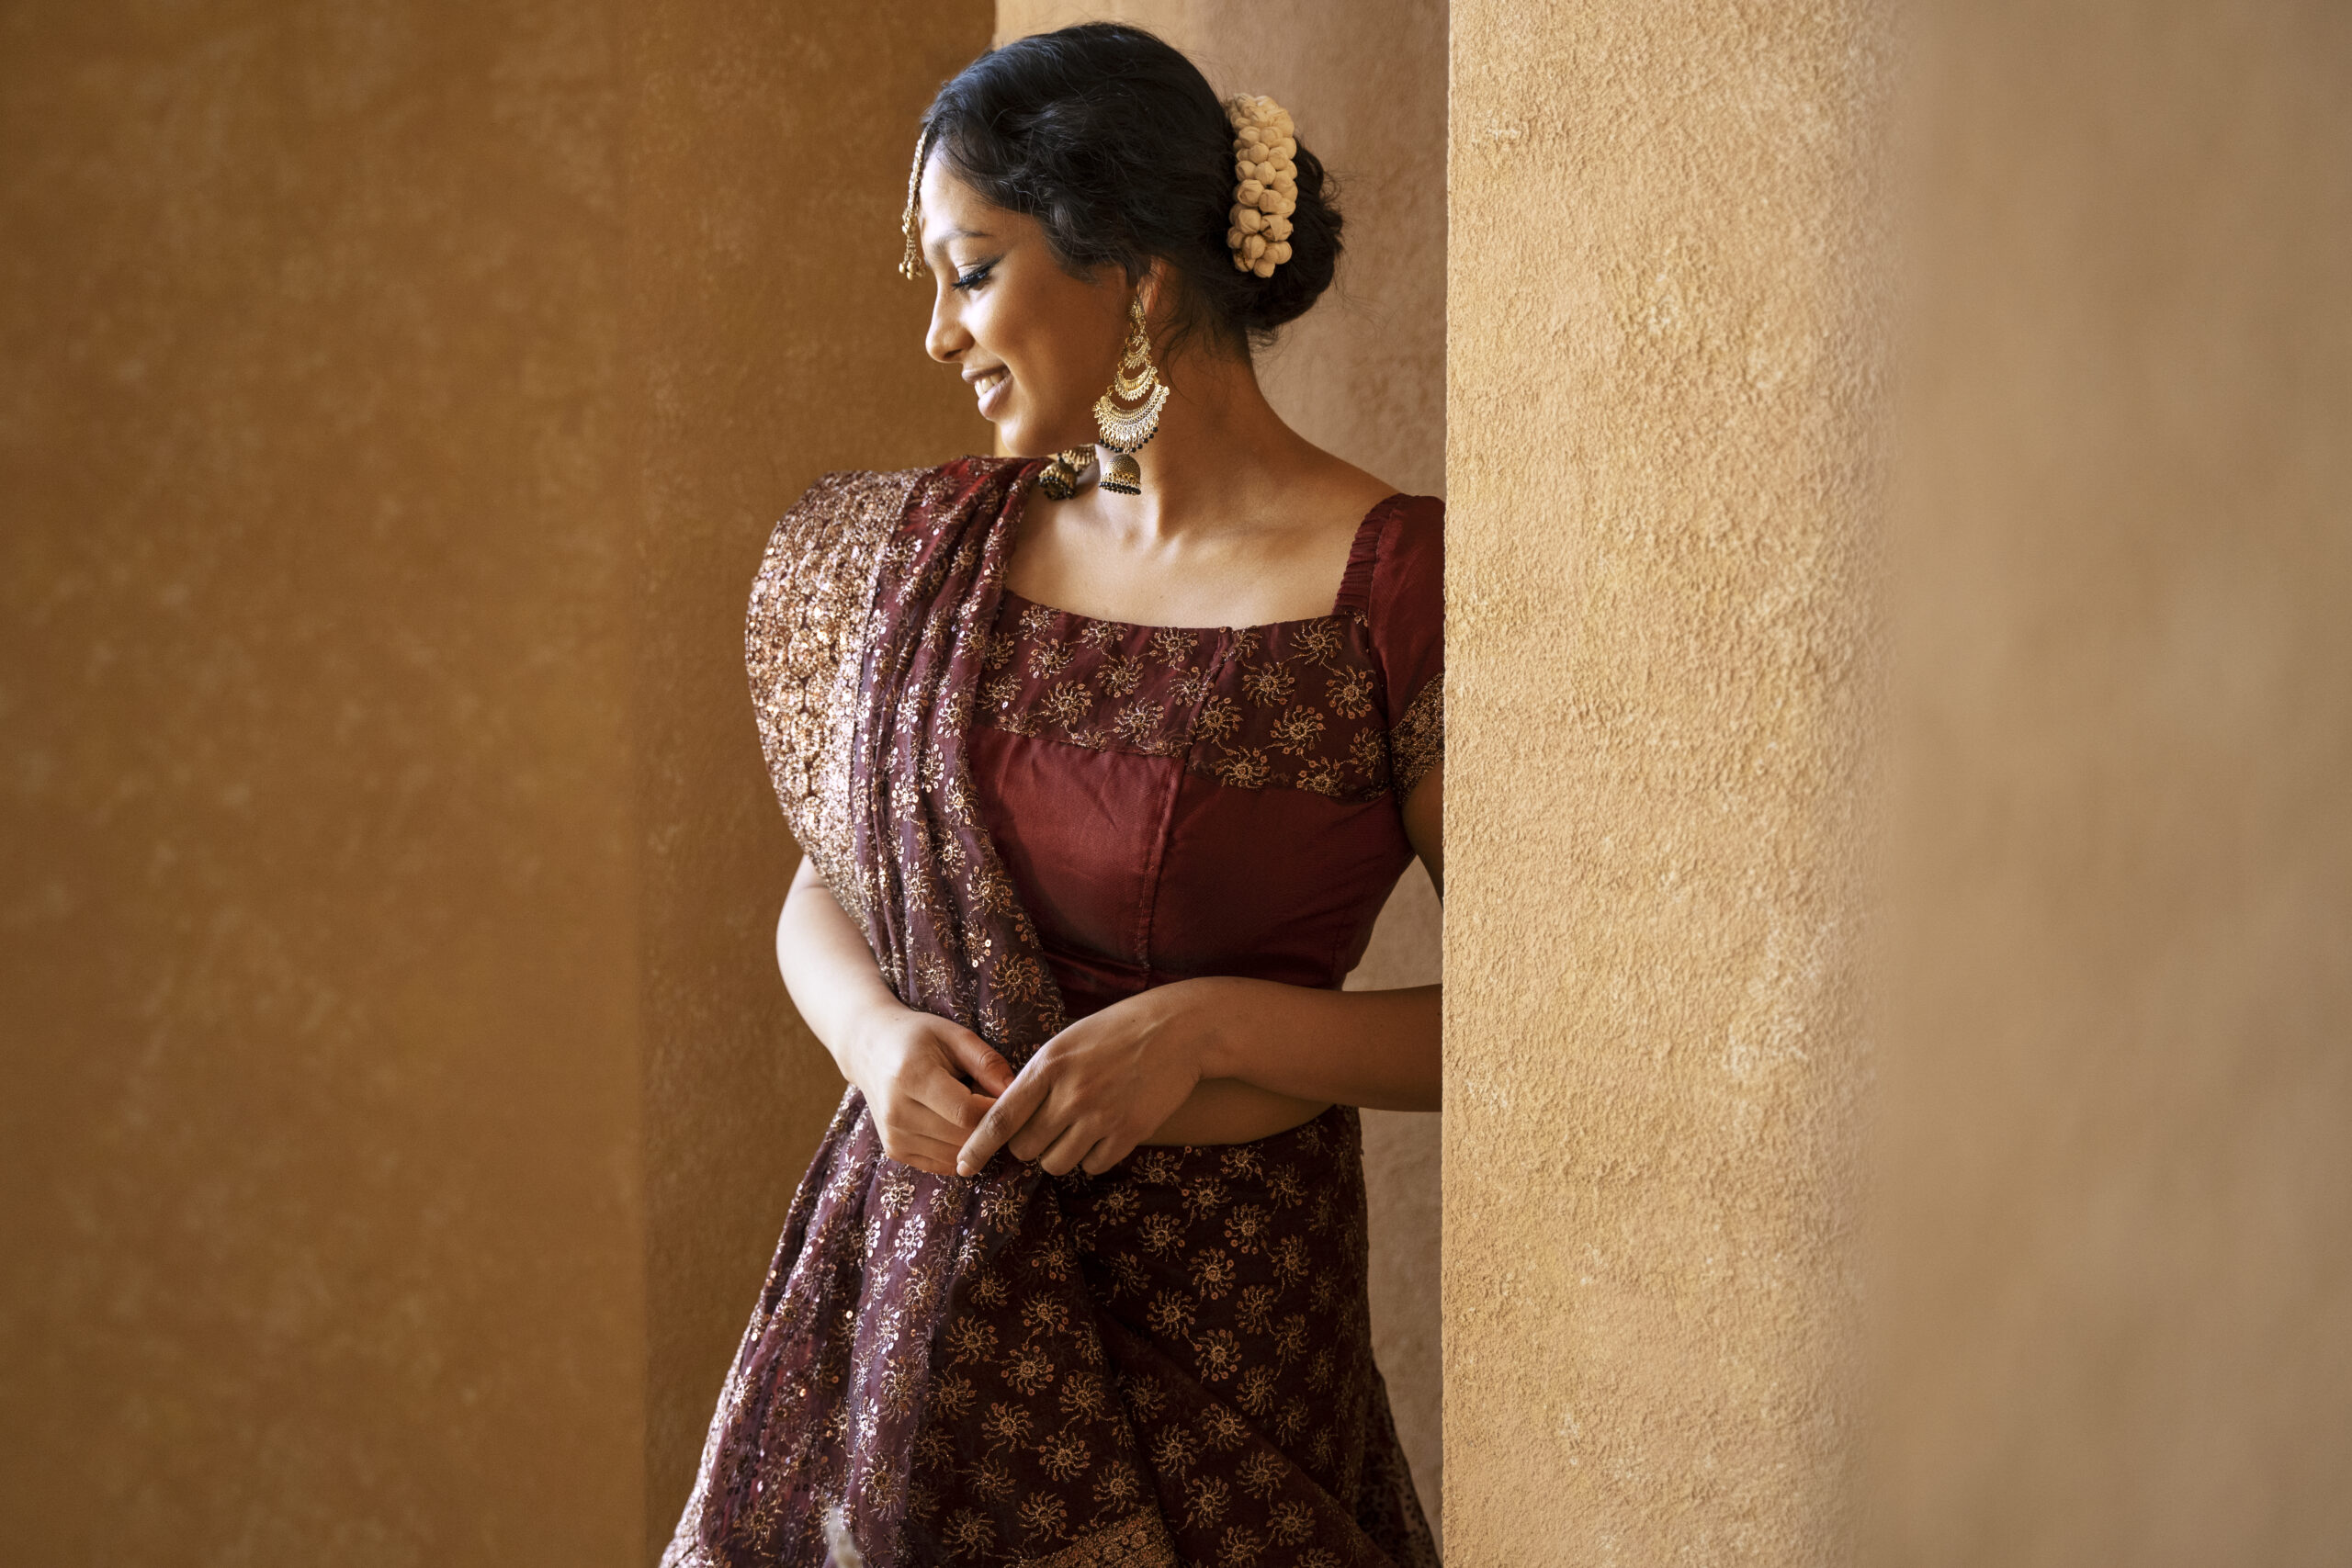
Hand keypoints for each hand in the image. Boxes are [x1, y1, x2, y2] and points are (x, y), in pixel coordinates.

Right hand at [840, 1002, 1015, 1176]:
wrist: (869, 1049)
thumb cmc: (917, 1038)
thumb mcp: (954, 1035)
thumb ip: (987, 1062)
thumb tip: (1016, 1093)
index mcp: (912, 1077)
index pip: (967, 1113)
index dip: (995, 1110)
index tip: (1006, 1096)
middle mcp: (897, 1112)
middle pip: (962, 1138)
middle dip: (987, 1125)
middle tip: (990, 1102)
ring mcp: (893, 1136)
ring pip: (956, 1156)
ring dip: (973, 1139)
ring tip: (968, 1109)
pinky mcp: (895, 1151)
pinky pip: (943, 1164)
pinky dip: (958, 1149)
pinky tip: (954, 1123)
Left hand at [956, 985, 1212, 1177]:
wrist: (1178, 1030)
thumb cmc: (1116, 1031)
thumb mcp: (1067, 1042)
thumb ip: (1038, 1077)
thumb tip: (1010, 1118)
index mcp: (1048, 1066)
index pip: (1001, 1119)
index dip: (978, 1148)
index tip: (963, 1167)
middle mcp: (1070, 1094)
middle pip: (1026, 1149)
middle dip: (1029, 1146)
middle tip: (1045, 1128)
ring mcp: (1101, 1116)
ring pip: (1056, 1164)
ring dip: (1059, 1155)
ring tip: (1075, 1131)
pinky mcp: (1129, 1133)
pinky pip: (1093, 1167)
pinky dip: (1092, 1158)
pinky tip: (1103, 1133)